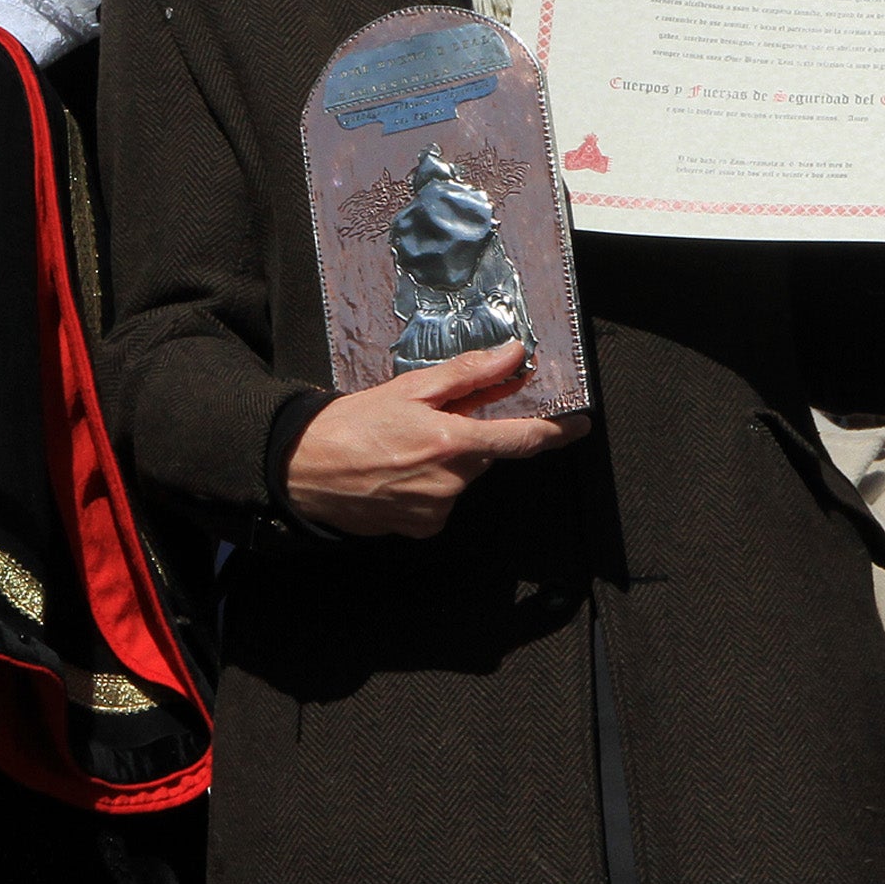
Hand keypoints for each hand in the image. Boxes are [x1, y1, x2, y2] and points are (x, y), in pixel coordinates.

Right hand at [284, 342, 589, 537]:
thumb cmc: (351, 425)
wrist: (304, 469)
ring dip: (446, 462)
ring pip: (462, 478)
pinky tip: (398, 473)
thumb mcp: (410, 388)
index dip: (556, 432)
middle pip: (484, 455)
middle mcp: (451, 481)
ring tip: (403, 448)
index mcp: (453, 442)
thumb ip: (467, 375)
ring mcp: (437, 508)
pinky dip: (429, 486)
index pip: (522, 439)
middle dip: (469, 437)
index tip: (580, 425)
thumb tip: (511, 356)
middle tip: (432, 422)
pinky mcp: (422, 527)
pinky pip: (442, 502)